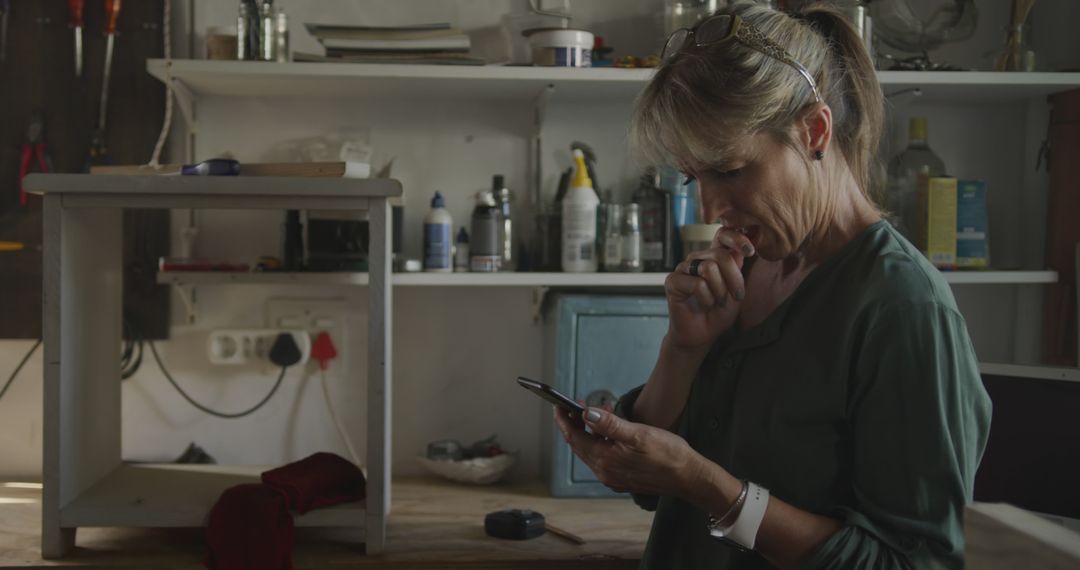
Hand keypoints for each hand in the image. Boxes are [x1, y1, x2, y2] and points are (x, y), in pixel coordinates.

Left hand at [553, 406, 705, 498]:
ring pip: (590, 452)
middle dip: (574, 424)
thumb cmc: (668, 454)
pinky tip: (609, 432)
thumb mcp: (638, 433)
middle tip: (574, 406)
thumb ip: (609, 424)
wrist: (689, 477)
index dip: (564, 419)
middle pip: (579, 445)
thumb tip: (587, 413)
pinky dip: (600, 442)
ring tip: (594, 414)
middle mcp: (605, 472)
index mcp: (605, 460)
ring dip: (588, 432)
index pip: (574, 437)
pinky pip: (602, 458)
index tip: (557, 405)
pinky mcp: (622, 479)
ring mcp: (613, 477)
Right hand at [665, 228, 754, 351]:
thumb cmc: (718, 313)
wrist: (702, 335)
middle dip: (734, 278)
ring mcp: (683, 268)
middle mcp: (697, 259)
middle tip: (736, 296)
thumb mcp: (736, 290)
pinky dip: (706, 299)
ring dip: (719, 291)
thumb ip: (737, 269)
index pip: (722, 235)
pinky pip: (697, 284)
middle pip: (721, 254)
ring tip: (716, 302)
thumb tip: (741, 249)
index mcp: (713, 257)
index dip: (737, 238)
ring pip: (709, 268)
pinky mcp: (673, 281)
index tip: (750, 252)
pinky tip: (703, 305)